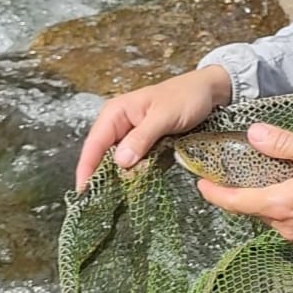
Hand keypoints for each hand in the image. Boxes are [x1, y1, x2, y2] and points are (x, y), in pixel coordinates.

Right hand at [74, 65, 231, 192]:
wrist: (208, 90)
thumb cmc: (186, 97)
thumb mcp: (164, 116)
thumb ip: (142, 137)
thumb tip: (119, 162)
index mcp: (116, 113)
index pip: (94, 145)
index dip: (87, 169)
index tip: (84, 194)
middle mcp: (119, 124)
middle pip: (103, 155)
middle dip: (104, 177)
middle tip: (104, 202)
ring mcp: (132, 134)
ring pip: (120, 161)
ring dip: (122, 176)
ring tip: (121, 197)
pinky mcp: (146, 143)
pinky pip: (136, 161)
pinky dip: (137, 172)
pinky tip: (139, 185)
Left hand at [198, 122, 292, 252]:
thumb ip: (283, 144)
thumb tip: (252, 134)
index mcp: (282, 204)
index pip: (236, 202)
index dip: (215, 194)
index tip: (202, 184)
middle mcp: (286, 229)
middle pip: (257, 210)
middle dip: (252, 193)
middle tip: (255, 172)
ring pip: (278, 220)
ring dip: (278, 203)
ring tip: (292, 182)